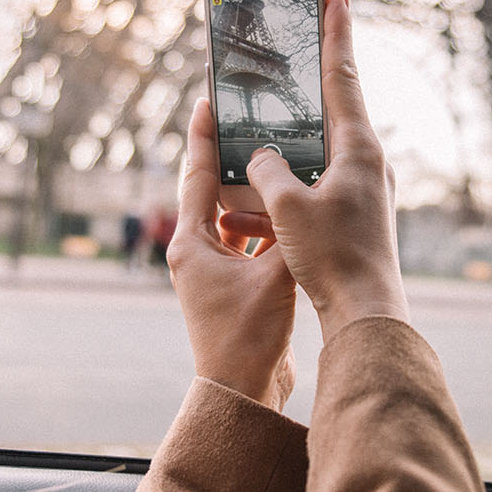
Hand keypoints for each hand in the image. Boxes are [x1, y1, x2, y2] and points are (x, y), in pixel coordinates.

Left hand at [167, 97, 297, 408]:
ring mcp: (210, 270)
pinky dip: (262, 226)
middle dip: (230, 157)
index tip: (207, 100)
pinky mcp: (229, 286)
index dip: (204, 136)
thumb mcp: (275, 275)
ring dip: (250, 193)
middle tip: (248, 122)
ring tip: (274, 160)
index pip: (196, 174)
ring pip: (230, 217)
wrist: (242, 390)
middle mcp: (194, 252)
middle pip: (211, 190)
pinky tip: (286, 213)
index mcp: (190, 243)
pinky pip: (244, 241)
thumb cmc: (248, 335)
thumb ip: (288, 232)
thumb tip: (301, 195)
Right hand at [233, 0, 409, 339]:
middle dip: (302, 85)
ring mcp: (362, 187)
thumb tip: (263, 159)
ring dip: (283, 150)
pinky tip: (250, 208)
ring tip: (251, 148)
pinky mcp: (352, 213)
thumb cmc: (333, 258)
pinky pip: (312, 186)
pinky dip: (284, 189)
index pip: (342, 75)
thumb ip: (267, 171)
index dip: (334, 31)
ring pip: (315, 152)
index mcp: (358, 147)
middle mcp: (366, 161)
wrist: (366, 313)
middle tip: (290, 47)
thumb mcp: (287, 207)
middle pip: (329, 107)